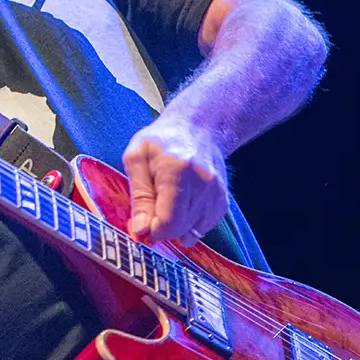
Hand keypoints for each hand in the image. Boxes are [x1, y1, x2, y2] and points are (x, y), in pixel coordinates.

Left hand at [122, 116, 228, 247]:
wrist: (198, 127)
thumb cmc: (161, 141)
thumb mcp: (136, 159)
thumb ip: (139, 196)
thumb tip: (140, 231)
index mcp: (176, 171)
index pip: (168, 221)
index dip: (151, 231)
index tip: (141, 225)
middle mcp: (202, 185)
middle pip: (179, 229)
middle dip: (160, 228)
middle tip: (149, 211)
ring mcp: (216, 194)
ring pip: (191, 232)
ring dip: (174, 226)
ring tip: (166, 202)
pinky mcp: (223, 201)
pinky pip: (203, 228)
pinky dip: (189, 224)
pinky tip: (180, 206)